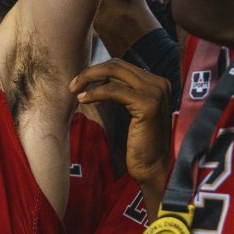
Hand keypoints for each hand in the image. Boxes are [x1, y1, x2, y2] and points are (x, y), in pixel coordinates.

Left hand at [70, 59, 170, 195]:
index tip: (81, 83)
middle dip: (91, 72)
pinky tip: (84, 100)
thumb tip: (99, 78)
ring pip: (113, 72)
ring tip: (75, 91)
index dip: (98, 71)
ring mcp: (156, 93)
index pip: (121, 66)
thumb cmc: (140, 143)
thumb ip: (123, 91)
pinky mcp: (148, 104)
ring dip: (89, 79)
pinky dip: (95, 93)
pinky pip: (113, 90)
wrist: (154, 168)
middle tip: (73, 85)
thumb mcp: (132, 110)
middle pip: (117, 65)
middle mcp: (160, 84)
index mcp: (158, 83)